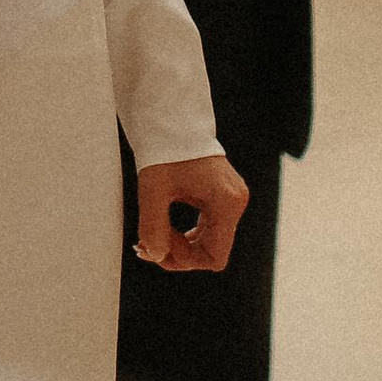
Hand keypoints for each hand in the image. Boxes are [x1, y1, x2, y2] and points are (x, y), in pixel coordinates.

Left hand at [136, 152, 249, 272]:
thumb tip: (156, 255)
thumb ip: (153, 227)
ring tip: (151, 237)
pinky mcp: (222, 196)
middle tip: (146, 245)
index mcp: (226, 202)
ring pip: (210, 241)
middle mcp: (235, 203)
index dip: (184, 260)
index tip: (157, 244)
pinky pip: (208, 228)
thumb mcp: (153, 189)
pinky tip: (164, 228)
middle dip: (178, 253)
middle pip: (212, 251)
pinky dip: (186, 234)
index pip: (214, 256)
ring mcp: (231, 200)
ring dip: (180, 245)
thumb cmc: (164, 149)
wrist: (171, 119)